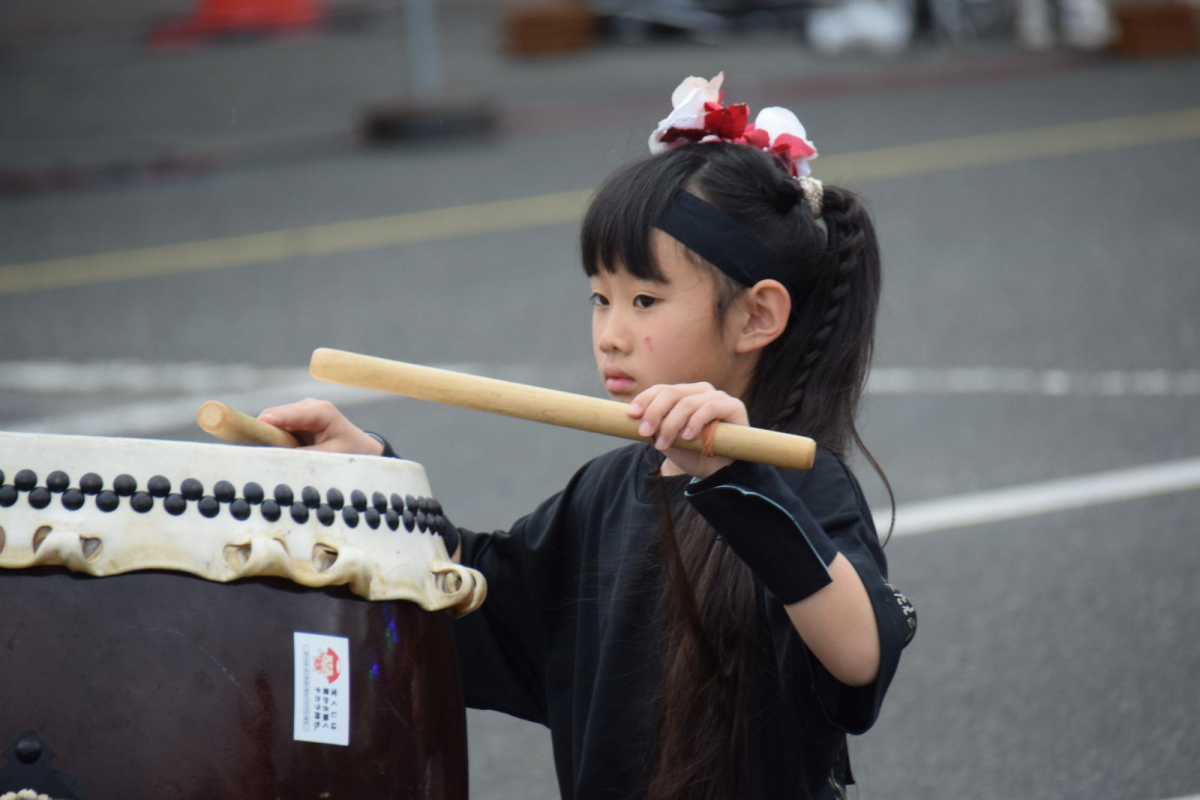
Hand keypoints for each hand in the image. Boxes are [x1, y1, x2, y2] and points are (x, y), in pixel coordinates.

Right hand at [258, 398, 383, 454]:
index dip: (271, 422)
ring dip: (267, 435)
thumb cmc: (351, 451)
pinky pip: (275, 426)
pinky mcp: (295, 418)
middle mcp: (308, 405)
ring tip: (265, 452)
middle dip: (263, 432)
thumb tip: (278, 457)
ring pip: (272, 420)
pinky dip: (271, 437)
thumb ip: (305, 456)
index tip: (254, 427)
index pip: (288, 414)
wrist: (362, 448)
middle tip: (253, 451)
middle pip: (274, 416)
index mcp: (321, 411)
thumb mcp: (331, 456)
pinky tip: (271, 448)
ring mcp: (300, 410)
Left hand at [626, 383, 746, 478]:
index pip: (661, 389)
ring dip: (672, 424)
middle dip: (654, 412)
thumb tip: (631, 416)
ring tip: (664, 444)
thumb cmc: (692, 454)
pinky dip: (695, 421)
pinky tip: (687, 436)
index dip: (644, 399)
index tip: (631, 415)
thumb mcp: (667, 439)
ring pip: (687, 402)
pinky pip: (710, 407)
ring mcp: (718, 397)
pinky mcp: (733, 406)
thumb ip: (654, 426)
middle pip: (671, 393)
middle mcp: (700, 391)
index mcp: (684, 394)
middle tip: (645, 433)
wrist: (717, 473)